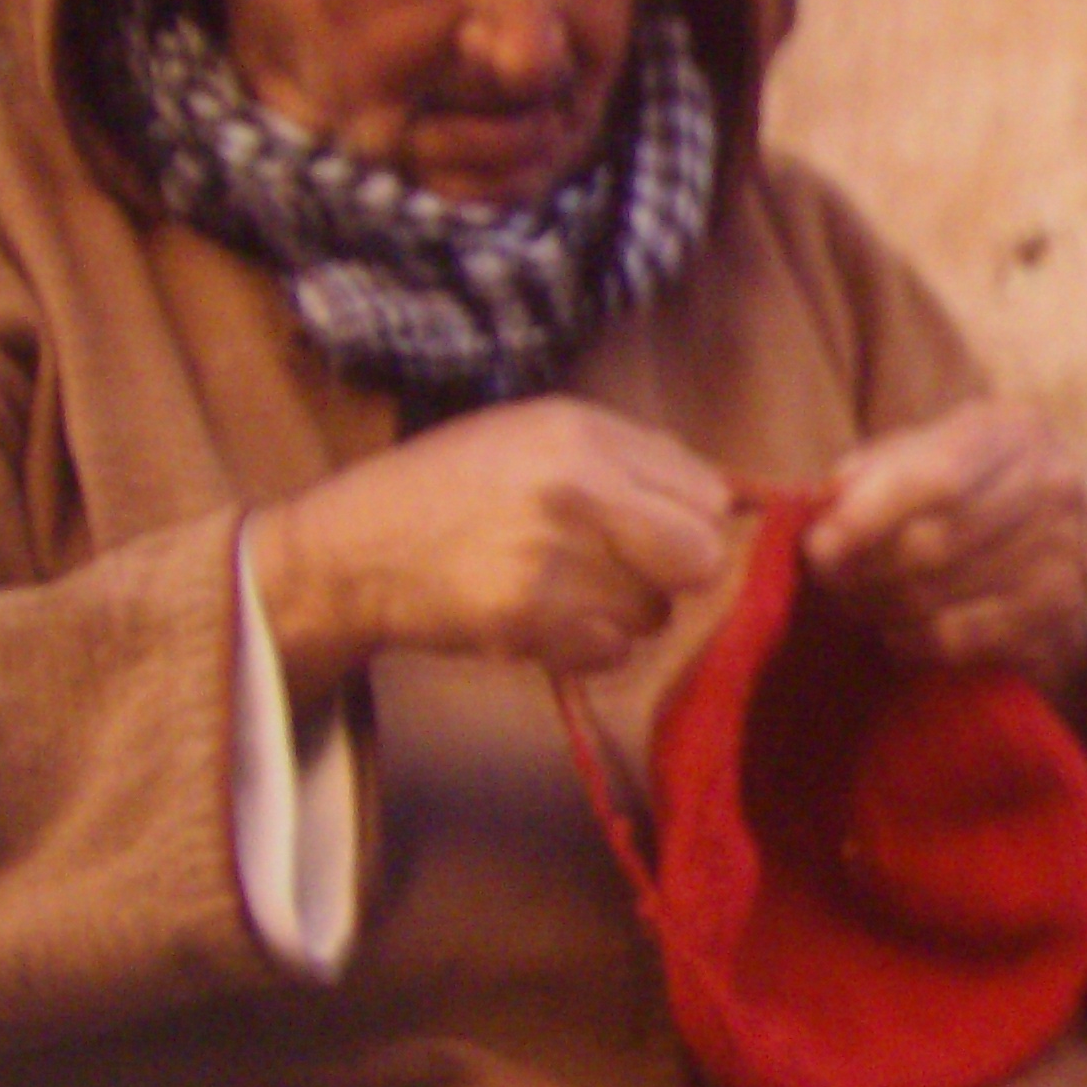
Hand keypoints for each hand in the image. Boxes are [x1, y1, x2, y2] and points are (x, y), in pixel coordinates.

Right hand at [245, 397, 740, 699]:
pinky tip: (542, 618)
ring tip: (564, 586)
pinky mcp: (525, 622)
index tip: (660, 529)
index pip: (709, 494)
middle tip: (628, 568)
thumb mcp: (539, 434)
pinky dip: (587, 648)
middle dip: (677, 573)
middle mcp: (573, 488)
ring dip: (625, 613)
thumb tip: (733, 500)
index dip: (694, 520)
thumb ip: (636, 459)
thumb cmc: (455, 486)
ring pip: (655, 614)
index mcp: (582, 432)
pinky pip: (610, 653)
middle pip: (701, 559)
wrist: (353, 549)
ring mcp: (549, 559)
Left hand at [803, 399, 1086, 688]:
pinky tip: (896, 628)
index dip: (870, 516)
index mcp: (1014, 431)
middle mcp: (1052, 486)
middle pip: (936, 545)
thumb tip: (829, 503)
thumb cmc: (969, 487)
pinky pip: (957, 639)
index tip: (819, 545)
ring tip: (856, 600)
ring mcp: (1062, 554)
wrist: (1050, 537)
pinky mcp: (1056, 613)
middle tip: (829, 580)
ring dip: (879, 607)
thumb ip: (877, 468)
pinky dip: (910, 639)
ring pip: (940, 597)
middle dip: (864, 569)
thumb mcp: (928, 452)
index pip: (938, 477)